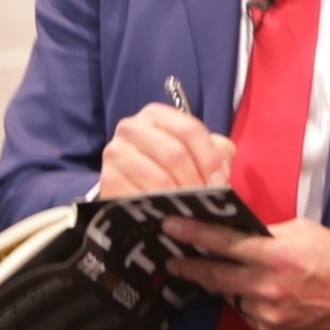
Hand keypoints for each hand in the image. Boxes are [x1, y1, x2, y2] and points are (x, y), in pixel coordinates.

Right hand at [98, 104, 236, 198]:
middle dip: (196, 181)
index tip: (220, 183)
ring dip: (180, 199)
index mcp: (155, 114)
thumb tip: (221, 172)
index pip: (190, 130)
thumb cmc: (169, 167)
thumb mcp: (197, 152)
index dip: (210, 159)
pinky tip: (168, 215)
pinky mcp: (107, 180)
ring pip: (159, 178)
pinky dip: (159, 209)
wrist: (133, 187)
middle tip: (206, 201)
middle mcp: (131, 127)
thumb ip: (217, 152)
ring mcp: (116, 153)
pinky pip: (140, 196)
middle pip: (175, 154)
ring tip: (191, 210)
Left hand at [164, 217, 329, 329]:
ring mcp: (267, 313)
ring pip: (230, 296)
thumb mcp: (303, 230)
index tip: (170, 228)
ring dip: (224, 285)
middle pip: (215, 276)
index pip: (224, 243)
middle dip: (190, 267)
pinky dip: (246, 302)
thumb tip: (238, 232)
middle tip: (172, 260)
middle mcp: (266, 286)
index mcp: (275, 254)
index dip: (194, 234)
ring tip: (223, 274)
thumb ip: (268, 233)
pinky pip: (247, 313)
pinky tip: (258, 293)